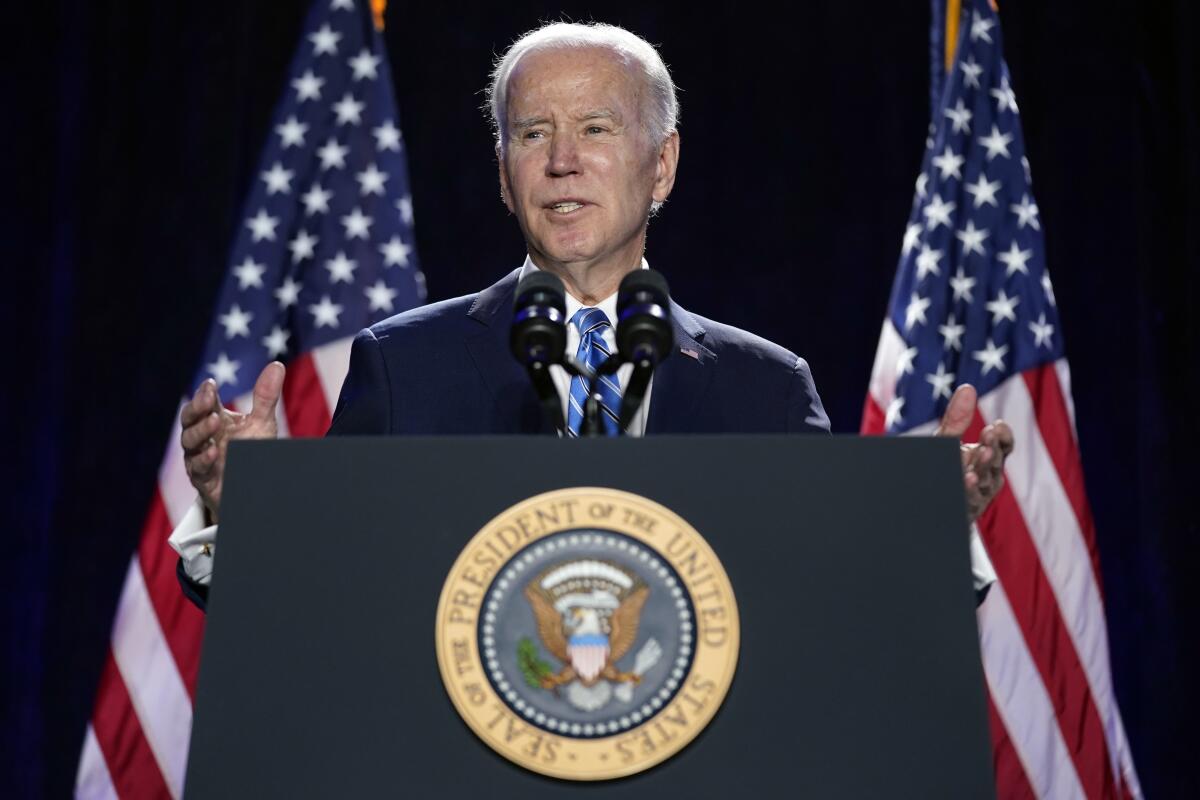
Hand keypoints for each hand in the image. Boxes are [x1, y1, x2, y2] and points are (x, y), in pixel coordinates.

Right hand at [179, 362, 284, 522]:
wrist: (250, 486)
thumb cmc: (251, 450)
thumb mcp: (261, 423)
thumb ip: (265, 397)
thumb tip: (277, 364)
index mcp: (214, 418)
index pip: (205, 402)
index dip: (205, 393)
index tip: (211, 384)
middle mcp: (202, 436)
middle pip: (189, 418)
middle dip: (197, 408)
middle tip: (208, 398)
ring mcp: (199, 456)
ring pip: (190, 441)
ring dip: (201, 431)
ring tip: (214, 422)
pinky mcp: (202, 478)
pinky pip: (197, 467)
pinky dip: (204, 459)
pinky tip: (214, 451)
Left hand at [934, 384, 1014, 521]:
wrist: (927, 498)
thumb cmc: (943, 466)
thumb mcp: (947, 441)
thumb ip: (957, 419)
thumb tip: (968, 387)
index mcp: (990, 457)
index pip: (1005, 445)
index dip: (1004, 436)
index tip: (997, 425)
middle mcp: (989, 476)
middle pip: (996, 461)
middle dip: (993, 446)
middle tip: (989, 433)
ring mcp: (979, 494)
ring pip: (986, 480)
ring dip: (984, 467)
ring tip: (982, 453)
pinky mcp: (966, 508)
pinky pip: (970, 498)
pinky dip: (969, 488)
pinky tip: (966, 478)